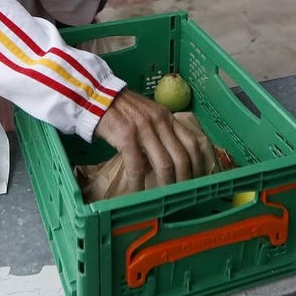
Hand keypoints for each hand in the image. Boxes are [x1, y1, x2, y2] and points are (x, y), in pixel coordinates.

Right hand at [93, 90, 210, 191]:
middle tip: (183, 196)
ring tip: (163, 199)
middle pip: (182, 156)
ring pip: (164, 163)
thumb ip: (159, 136)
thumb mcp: (147, 117)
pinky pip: (137, 166)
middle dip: (185, 180)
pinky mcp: (126, 136)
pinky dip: (138, 183)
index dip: (199, 165)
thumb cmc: (121, 110)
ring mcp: (144, 128)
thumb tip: (165, 165)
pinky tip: (137, 193)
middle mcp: (160, 121)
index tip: (199, 181)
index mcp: (168, 117)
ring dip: (166, 185)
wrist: (96, 96)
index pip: (193, 142)